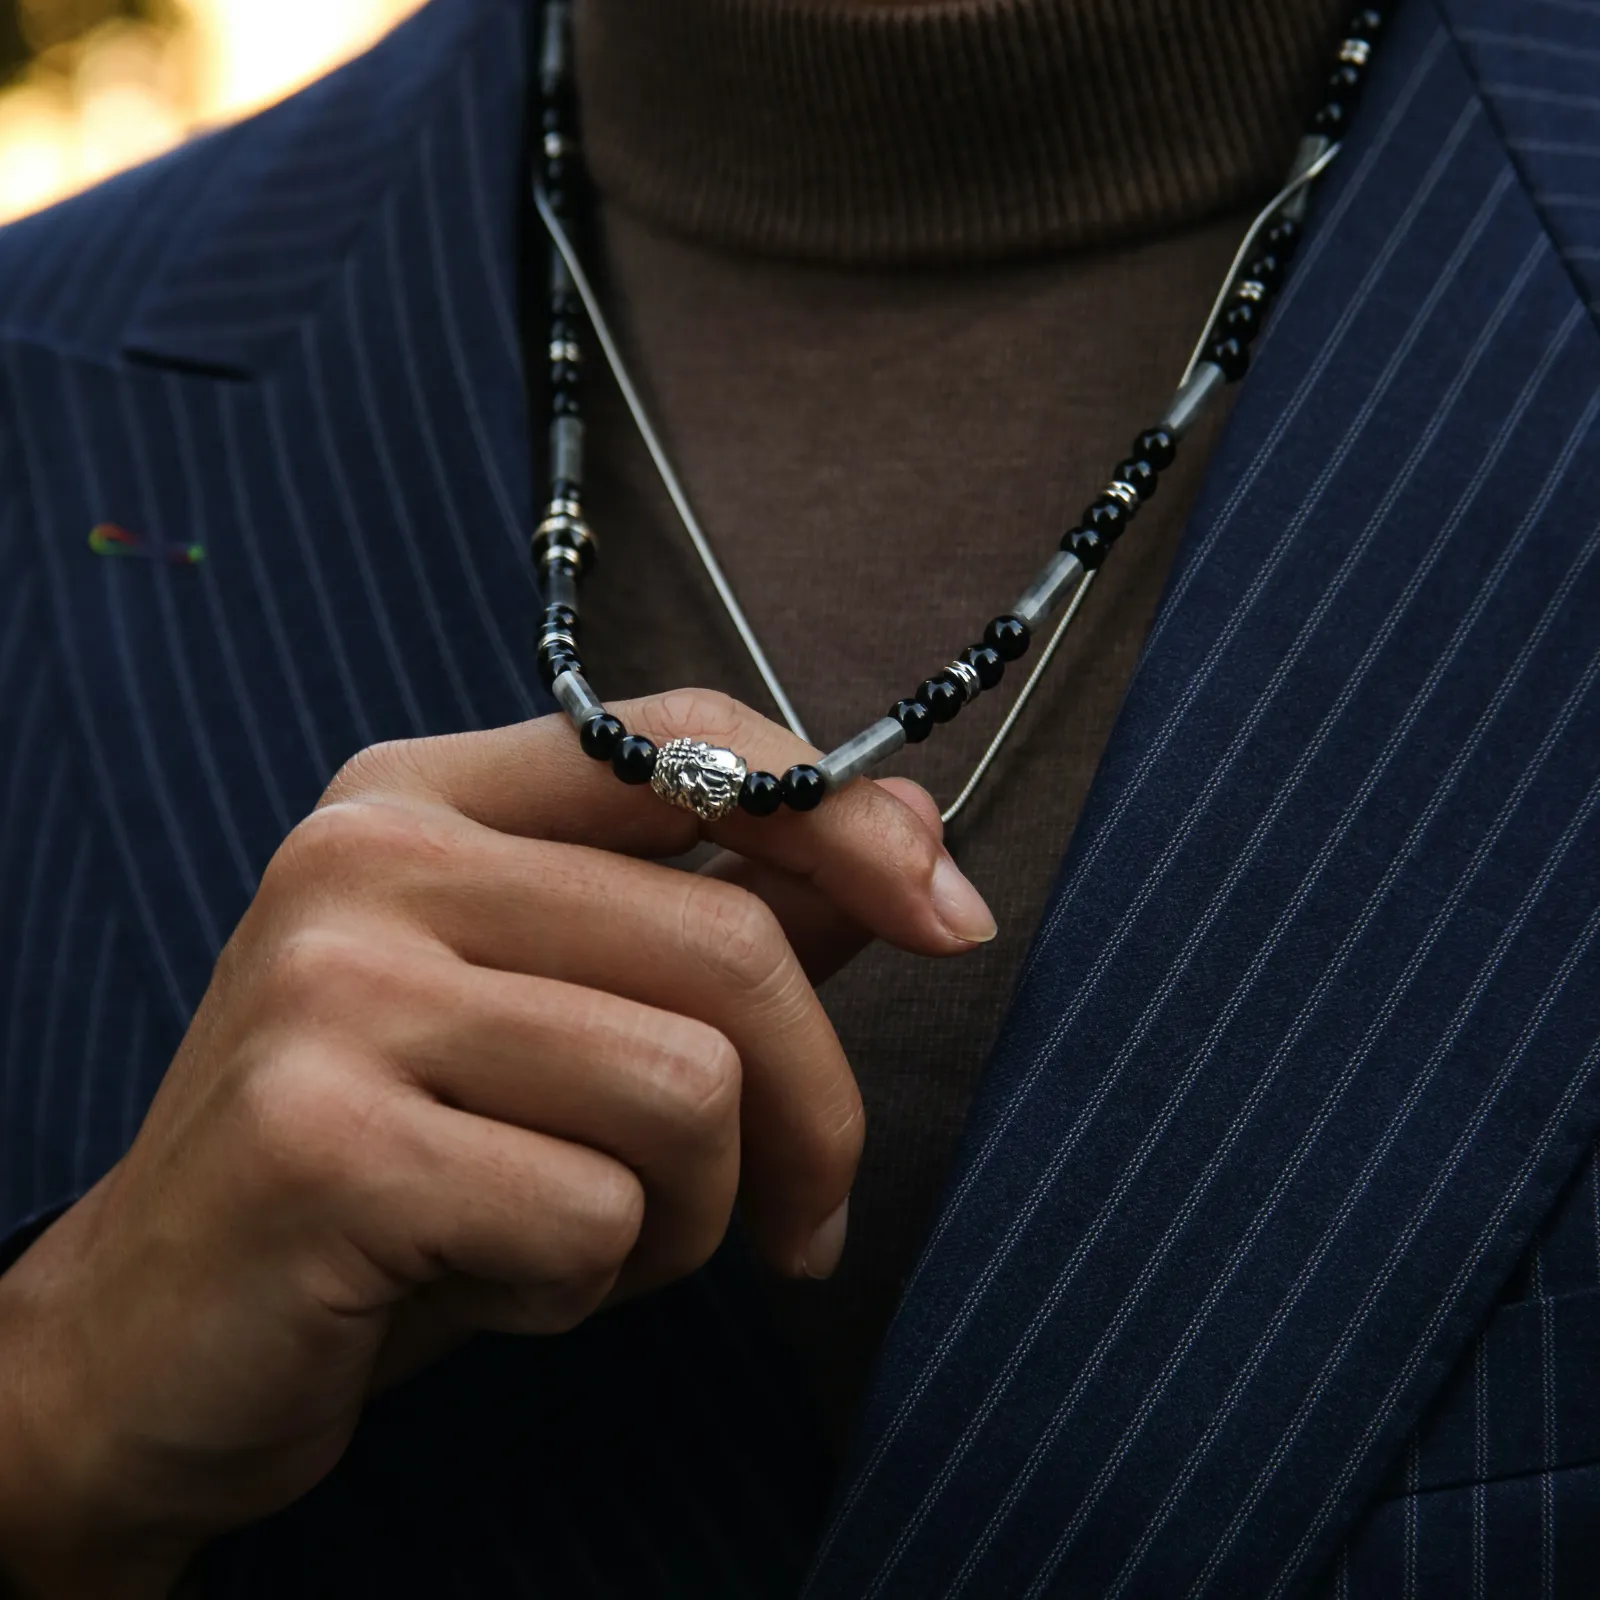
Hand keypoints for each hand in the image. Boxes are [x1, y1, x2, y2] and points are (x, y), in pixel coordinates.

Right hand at [0, 690, 993, 1596]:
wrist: (157, 1334)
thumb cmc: (400, 1164)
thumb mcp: (557, 1019)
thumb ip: (720, 923)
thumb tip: (909, 851)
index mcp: (419, 797)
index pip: (681, 740)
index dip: (842, 817)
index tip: (948, 914)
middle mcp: (366, 859)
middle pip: (728, 946)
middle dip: (810, 1115)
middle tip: (799, 1221)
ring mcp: (334, 990)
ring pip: (689, 1088)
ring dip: (688, 1215)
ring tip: (585, 1240)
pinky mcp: (324, 1141)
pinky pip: (599, 1215)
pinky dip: (590, 1285)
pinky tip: (491, 1282)